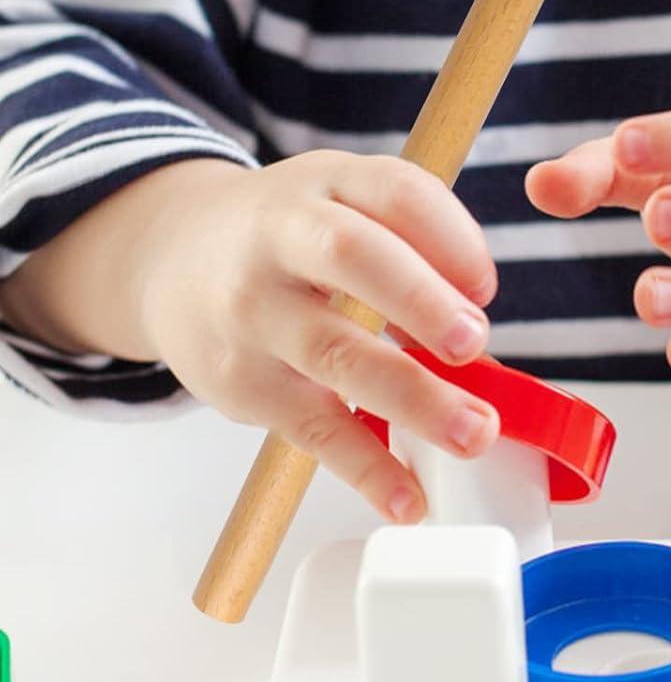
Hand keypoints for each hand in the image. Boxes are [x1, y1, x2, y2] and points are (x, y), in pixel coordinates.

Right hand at [127, 152, 499, 520]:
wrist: (173, 258)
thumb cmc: (291, 236)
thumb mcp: (345, 201)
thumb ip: (414, 237)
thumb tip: (475, 313)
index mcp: (328, 183)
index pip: (395, 192)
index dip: (450, 236)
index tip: (486, 286)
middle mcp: (281, 237)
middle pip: (353, 256)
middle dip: (420, 300)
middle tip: (473, 342)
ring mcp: (254, 311)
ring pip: (334, 352)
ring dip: (412, 398)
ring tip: (474, 432)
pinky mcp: (241, 382)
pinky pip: (310, 428)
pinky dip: (364, 468)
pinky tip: (408, 498)